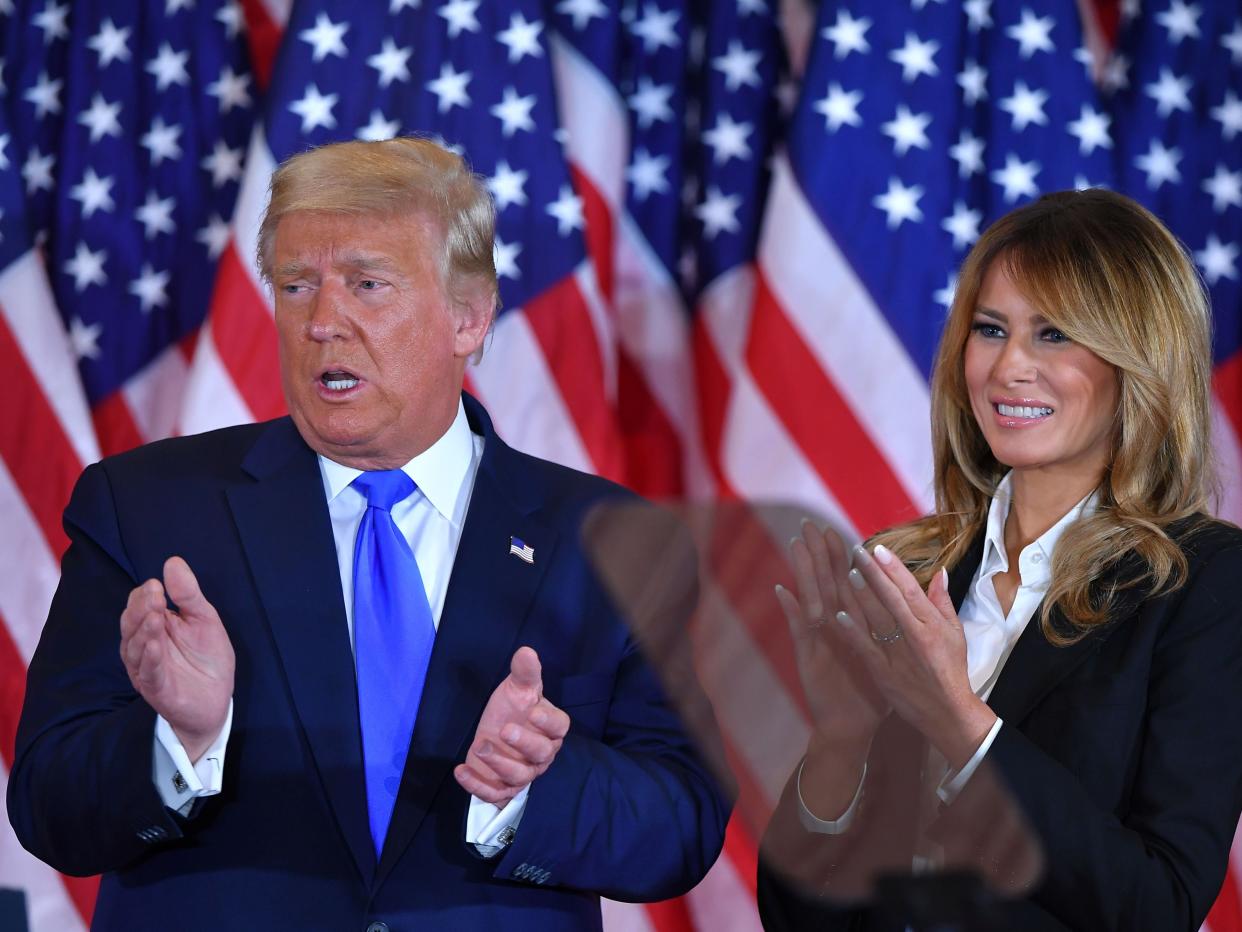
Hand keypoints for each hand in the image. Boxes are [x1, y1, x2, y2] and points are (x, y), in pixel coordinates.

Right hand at [119, 556, 234, 762]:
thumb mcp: (204, 619)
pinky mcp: (156, 688)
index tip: (156, 584)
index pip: (140, 605)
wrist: (217, 698)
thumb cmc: (207, 657)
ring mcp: (147, 667)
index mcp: (154, 625)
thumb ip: (188, 594)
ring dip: (144, 631)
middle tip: (154, 595)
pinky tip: (154, 646)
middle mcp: (144, 645)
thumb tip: (173, 562)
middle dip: (142, 609)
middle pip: (132, 623)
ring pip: (135, 648)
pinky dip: (149, 659)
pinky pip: (148, 673)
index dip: (145, 595)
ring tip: (155, 617)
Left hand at [454, 646, 569, 805]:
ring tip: (480, 746)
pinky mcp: (504, 788)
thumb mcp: (516, 688)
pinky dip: (477, 785)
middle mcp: (542, 754)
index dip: (549, 721)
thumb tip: (526, 651)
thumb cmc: (512, 710)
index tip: (533, 711)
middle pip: (541, 753)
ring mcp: (524, 773)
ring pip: (519, 776)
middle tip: (504, 729)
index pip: (559, 726)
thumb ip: (524, 673)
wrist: (494, 734)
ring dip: (499, 763)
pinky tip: (461, 770)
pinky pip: (495, 794)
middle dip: (524, 743)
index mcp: (551, 729)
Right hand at [777, 521, 888, 746]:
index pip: (845, 583)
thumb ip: (890, 627)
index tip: (837, 530)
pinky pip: (800, 631)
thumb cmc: (869, 692)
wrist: (853, 726)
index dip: (840, 557)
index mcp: (851, 625)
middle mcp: (832, 628)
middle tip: (810, 525)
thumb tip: (899, 600)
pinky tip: (783, 590)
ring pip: (811, 598)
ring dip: (803, 572)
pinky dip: (791, 611)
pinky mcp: (809, 657)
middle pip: (824, 583)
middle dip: (818, 554)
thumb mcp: (885, 655)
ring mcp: (818, 640)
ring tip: (796, 545)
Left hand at [832, 545, 995, 769]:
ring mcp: (898, 655)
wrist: (948, 713)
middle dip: (873, 573)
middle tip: (856, 551)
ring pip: (877, 620)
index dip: (893, 568)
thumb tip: (940, 572)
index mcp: (932, 625)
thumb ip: (943, 602)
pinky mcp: (884, 673)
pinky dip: (852, 631)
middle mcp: (915, 636)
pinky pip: (866, 648)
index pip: (911, 590)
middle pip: (891, 600)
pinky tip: (838, 615)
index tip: (878, 548)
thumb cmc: (952, 671)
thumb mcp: (955, 634)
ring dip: (861, 596)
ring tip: (847, 573)